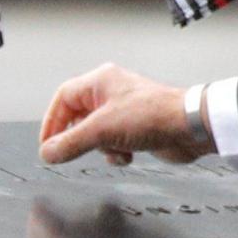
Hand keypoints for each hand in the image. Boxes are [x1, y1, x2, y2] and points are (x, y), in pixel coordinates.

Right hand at [38, 64, 204, 165]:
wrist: (189, 128)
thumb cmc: (152, 116)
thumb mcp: (102, 131)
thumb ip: (70, 143)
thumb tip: (47, 153)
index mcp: (100, 82)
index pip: (62, 99)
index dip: (51, 122)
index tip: (47, 145)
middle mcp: (111, 93)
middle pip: (78, 118)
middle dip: (78, 139)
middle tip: (70, 154)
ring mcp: (124, 111)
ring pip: (95, 133)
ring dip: (101, 148)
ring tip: (112, 150)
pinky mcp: (136, 128)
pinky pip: (113, 142)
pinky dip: (115, 153)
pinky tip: (127, 155)